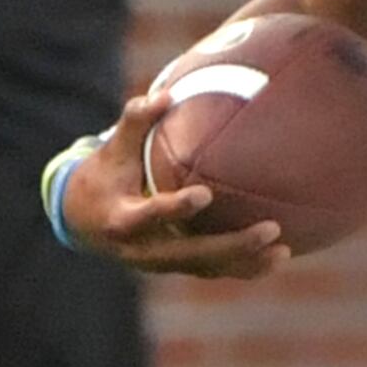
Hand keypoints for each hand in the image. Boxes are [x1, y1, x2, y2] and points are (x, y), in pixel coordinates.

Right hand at [53, 89, 288, 278]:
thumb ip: (134, 122)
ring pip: (206, 268)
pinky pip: (212, 271)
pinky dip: (243, 268)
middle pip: (191, 253)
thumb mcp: (112, 150)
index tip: (205, 195)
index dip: (175, 208)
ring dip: (245, 262)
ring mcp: (161, 263)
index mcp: (122, 220)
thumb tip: (164, 95)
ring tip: (283, 251)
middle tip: (270, 229)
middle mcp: (143, 250)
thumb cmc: (104, 175)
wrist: (84, 221)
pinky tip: (276, 258)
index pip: (150, 216)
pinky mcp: (176, 267)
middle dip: (232, 245)